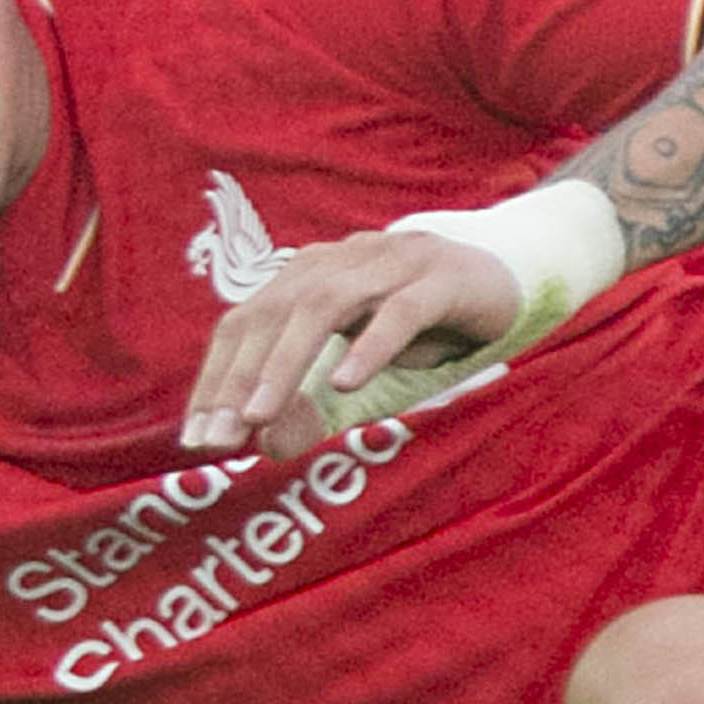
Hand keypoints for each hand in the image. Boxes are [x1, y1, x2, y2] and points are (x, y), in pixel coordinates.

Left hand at [180, 227, 517, 458]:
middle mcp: (340, 260)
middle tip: (218, 438)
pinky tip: (344, 382)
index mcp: (310, 274)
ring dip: (285, 364)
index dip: (215, 377)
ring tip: (260, 417)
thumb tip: (260, 444)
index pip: (244, 321)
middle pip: (271, 312)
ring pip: (322, 307)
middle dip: (238, 378)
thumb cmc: (425, 325)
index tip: (196, 437)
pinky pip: (397, 311)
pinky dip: (367, 346)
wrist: (507, 273)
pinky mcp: (439, 279)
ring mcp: (390, 263)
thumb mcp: (360, 360)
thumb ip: (314, 394)